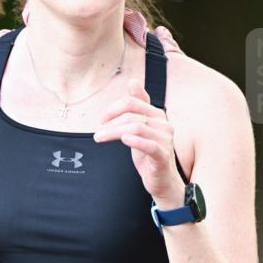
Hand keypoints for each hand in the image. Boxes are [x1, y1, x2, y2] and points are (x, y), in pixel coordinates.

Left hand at [93, 79, 186, 204]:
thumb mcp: (142, 127)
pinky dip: (135, 141)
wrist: (163, 180)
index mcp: (157, 115)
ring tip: (100, 138)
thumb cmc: (150, 153)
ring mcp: (165, 140)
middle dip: (110, 123)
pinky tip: (124, 140)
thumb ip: (138, 105)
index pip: (132, 102)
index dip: (114, 108)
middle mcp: (163, 124)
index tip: (102, 120)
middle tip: (98, 133)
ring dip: (114, 132)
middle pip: (131, 115)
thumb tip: (133, 81)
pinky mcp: (163, 156)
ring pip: (136, 128)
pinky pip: (149, 145)